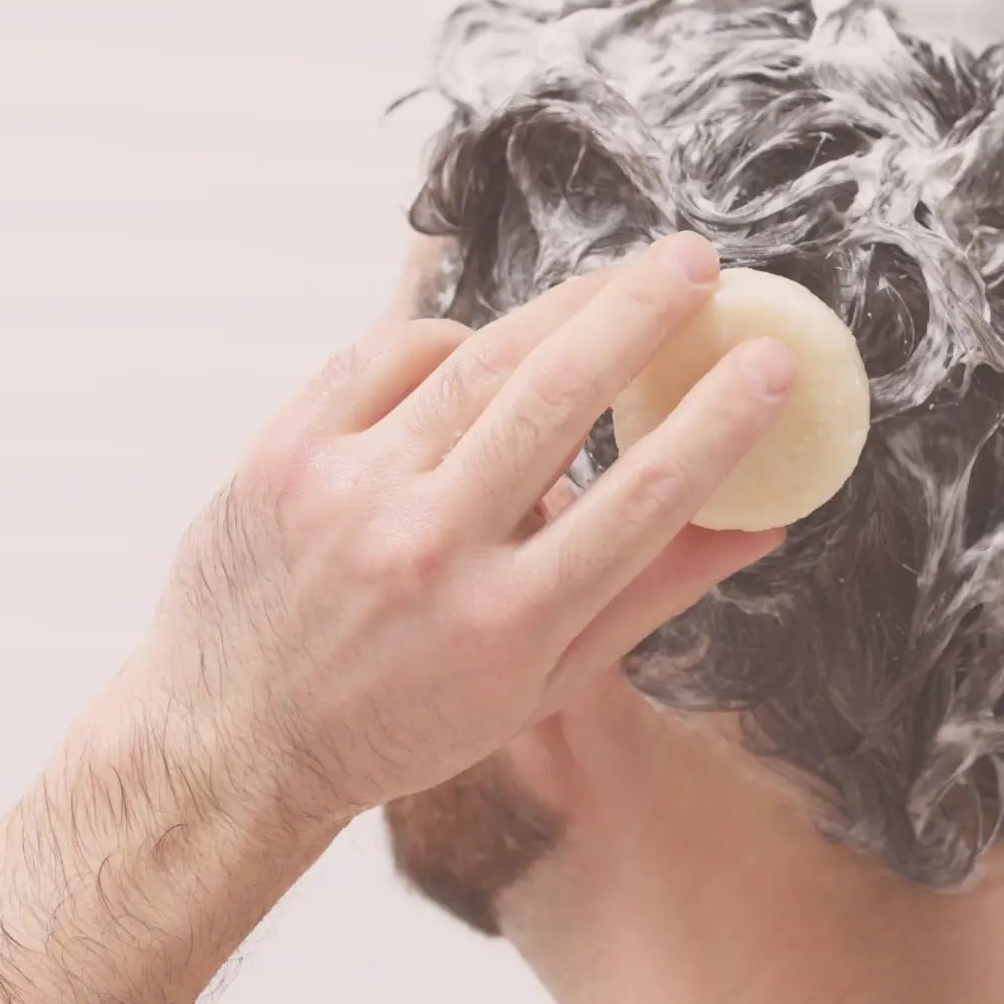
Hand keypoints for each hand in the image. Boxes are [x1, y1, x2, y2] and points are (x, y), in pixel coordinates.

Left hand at [120, 232, 793, 823]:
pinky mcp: (285, 452)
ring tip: (627, 274)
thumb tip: (764, 526)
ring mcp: (349, 494)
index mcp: (509, 624)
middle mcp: (429, 552)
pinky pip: (389, 353)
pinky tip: (488, 344)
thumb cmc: (405, 719)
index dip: (720, 419)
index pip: (643, 498)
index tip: (772, 360)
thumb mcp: (542, 684)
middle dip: (643, 314)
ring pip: (479, 358)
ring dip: (566, 302)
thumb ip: (651, 595)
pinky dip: (453, 336)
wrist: (231, 740)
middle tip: (701, 262)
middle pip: (559, 397)